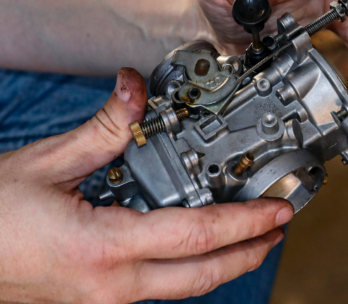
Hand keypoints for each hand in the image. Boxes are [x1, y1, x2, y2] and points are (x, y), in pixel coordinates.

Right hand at [0, 68, 292, 302]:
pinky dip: (188, 267)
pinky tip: (196, 246)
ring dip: (222, 262)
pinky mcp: (96, 299)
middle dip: (249, 252)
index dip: (246, 222)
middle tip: (278, 227)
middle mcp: (110, 285)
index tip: (277, 210)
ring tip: (249, 237)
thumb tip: (136, 89)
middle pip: (203, 276)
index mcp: (103, 248)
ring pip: (182, 288)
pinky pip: (157, 287)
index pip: (197, 236)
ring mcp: (103, 299)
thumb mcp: (46, 164)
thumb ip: (104, 128)